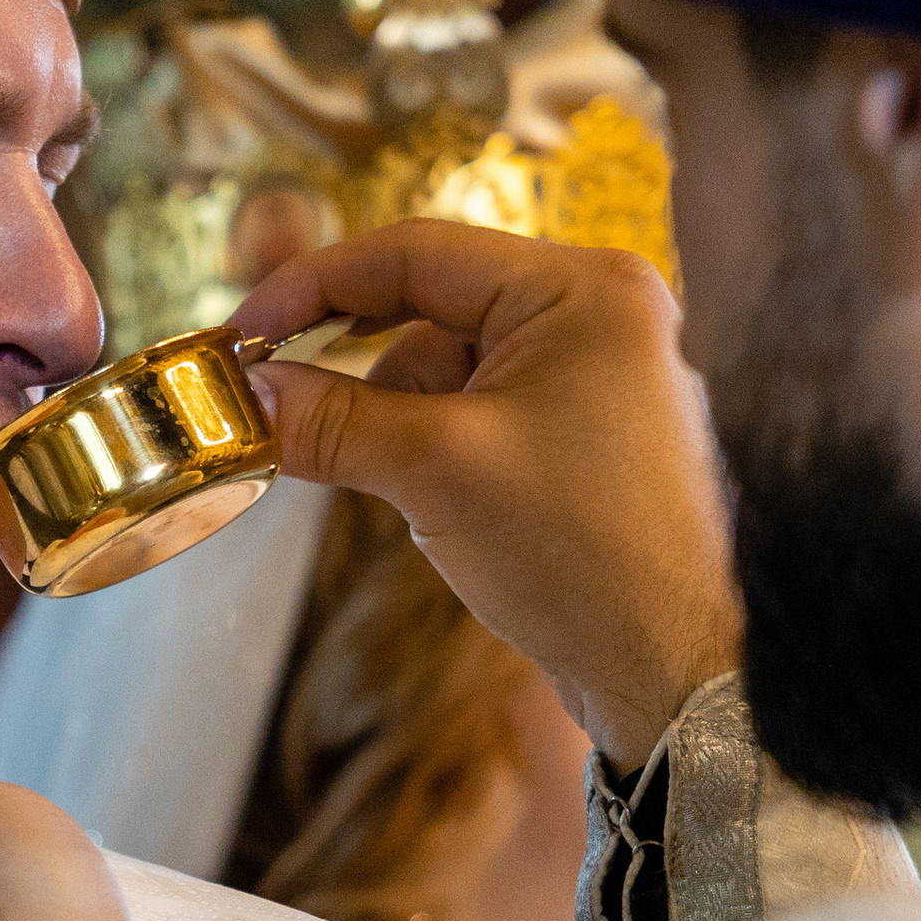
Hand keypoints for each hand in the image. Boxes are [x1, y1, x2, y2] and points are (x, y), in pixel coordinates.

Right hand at [236, 222, 743, 766]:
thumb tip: (245, 395)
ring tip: (398, 490)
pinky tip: (433, 507)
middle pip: (430, 306)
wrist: (679, 669)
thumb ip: (332, 420)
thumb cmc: (587, 557)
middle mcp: (597, 314)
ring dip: (394, 419)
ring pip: (446, 367)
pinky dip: (431, 448)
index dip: (313, 286)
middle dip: (351, 363)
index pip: (417, 251)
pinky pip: (478, 413)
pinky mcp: (583, 434)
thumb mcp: (438, 473)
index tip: (241, 333)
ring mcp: (595, 375)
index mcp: (582, 289)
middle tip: (270, 399)